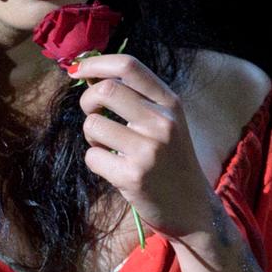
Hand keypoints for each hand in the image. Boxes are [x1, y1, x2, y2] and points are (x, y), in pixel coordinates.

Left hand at [71, 52, 216, 241]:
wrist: (194, 208)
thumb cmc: (171, 162)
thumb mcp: (166, 123)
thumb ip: (136, 99)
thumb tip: (87, 77)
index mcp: (170, 103)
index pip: (128, 66)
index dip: (95, 63)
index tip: (77, 70)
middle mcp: (162, 122)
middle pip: (106, 90)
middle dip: (86, 100)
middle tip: (92, 114)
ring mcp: (148, 149)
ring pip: (92, 125)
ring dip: (91, 137)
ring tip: (109, 147)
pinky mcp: (133, 175)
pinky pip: (92, 157)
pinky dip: (96, 161)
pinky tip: (114, 169)